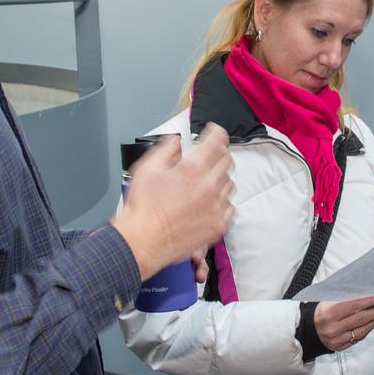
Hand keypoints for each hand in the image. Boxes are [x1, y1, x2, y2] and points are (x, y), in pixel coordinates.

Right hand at [112, 125, 234, 280]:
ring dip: (221, 178)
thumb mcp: (147, 169)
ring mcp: (216, 207)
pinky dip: (223, 201)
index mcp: (192, 169)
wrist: (143, 241)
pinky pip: (231, 207)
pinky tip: (211, 201)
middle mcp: (208, 187)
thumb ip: (165, 150)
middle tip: (210, 155)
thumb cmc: (142, 209)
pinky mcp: (218, 225)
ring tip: (207, 181)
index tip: (215, 133)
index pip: (216, 142)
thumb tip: (176, 142)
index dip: (217, 133)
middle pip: (227, 161)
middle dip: (219, 153)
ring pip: (230, 184)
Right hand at [315, 295, 373, 351]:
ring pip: (361, 331)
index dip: (368, 302)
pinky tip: (373, 323)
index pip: (354, 307)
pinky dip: (366, 330)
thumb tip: (364, 296)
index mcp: (329, 314)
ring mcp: (337, 340)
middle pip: (361, 319)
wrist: (306, 330)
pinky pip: (357, 339)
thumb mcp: (327, 302)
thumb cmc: (319, 313)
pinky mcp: (340, 347)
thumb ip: (344, 300)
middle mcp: (334, 328)